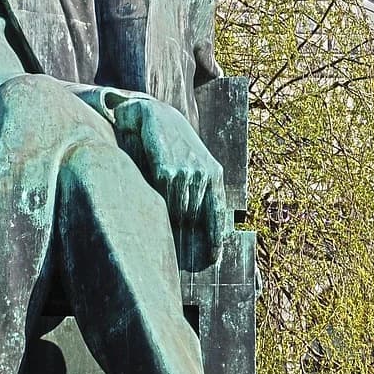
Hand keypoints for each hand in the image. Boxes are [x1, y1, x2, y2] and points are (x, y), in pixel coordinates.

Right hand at [114, 98, 225, 244]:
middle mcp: (202, 175)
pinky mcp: (165, 172)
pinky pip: (162, 198)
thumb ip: (203, 187)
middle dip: (185, 223)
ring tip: (164, 197)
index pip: (217, 213)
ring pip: (178, 211)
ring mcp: (184, 173)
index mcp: (214, 174)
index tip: (213, 256)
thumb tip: (199, 223)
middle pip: (193, 216)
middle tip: (175, 222)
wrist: (158, 117)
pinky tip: (155, 185)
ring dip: (170, 211)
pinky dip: (159, 198)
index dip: (216, 237)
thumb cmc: (178, 144)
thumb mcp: (198, 163)